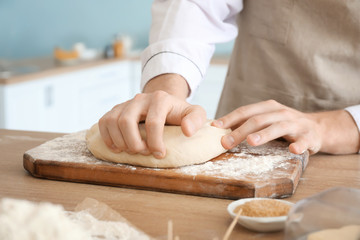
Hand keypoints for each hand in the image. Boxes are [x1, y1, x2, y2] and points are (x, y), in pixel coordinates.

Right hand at [98, 74, 206, 158]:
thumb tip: (187, 131)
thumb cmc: (178, 113)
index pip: (153, 122)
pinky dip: (108, 138)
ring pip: (112, 122)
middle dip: (134, 143)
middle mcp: (140, 99)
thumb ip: (196, 120)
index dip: (155, 142)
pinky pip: (104, 122)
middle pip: (127, 121)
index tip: (159, 154)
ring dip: (120, 142)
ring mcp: (126, 103)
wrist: (163, 103)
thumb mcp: (194, 113)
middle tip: (144, 153)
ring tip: (132, 151)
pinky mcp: (115, 110)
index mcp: (160, 99)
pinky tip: (118, 148)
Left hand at [212, 100, 359, 154]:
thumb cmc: (283, 125)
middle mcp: (281, 113)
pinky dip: (299, 145)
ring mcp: (296, 124)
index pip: (246, 111)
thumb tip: (219, 130)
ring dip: (264, 134)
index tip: (215, 127)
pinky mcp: (309, 136)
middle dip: (240, 131)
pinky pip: (304, 141)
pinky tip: (293, 150)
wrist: (317, 128)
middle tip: (225, 142)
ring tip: (251, 142)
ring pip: (278, 127)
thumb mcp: (266, 119)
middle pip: (258, 120)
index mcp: (268, 107)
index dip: (230, 118)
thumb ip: (247, 123)